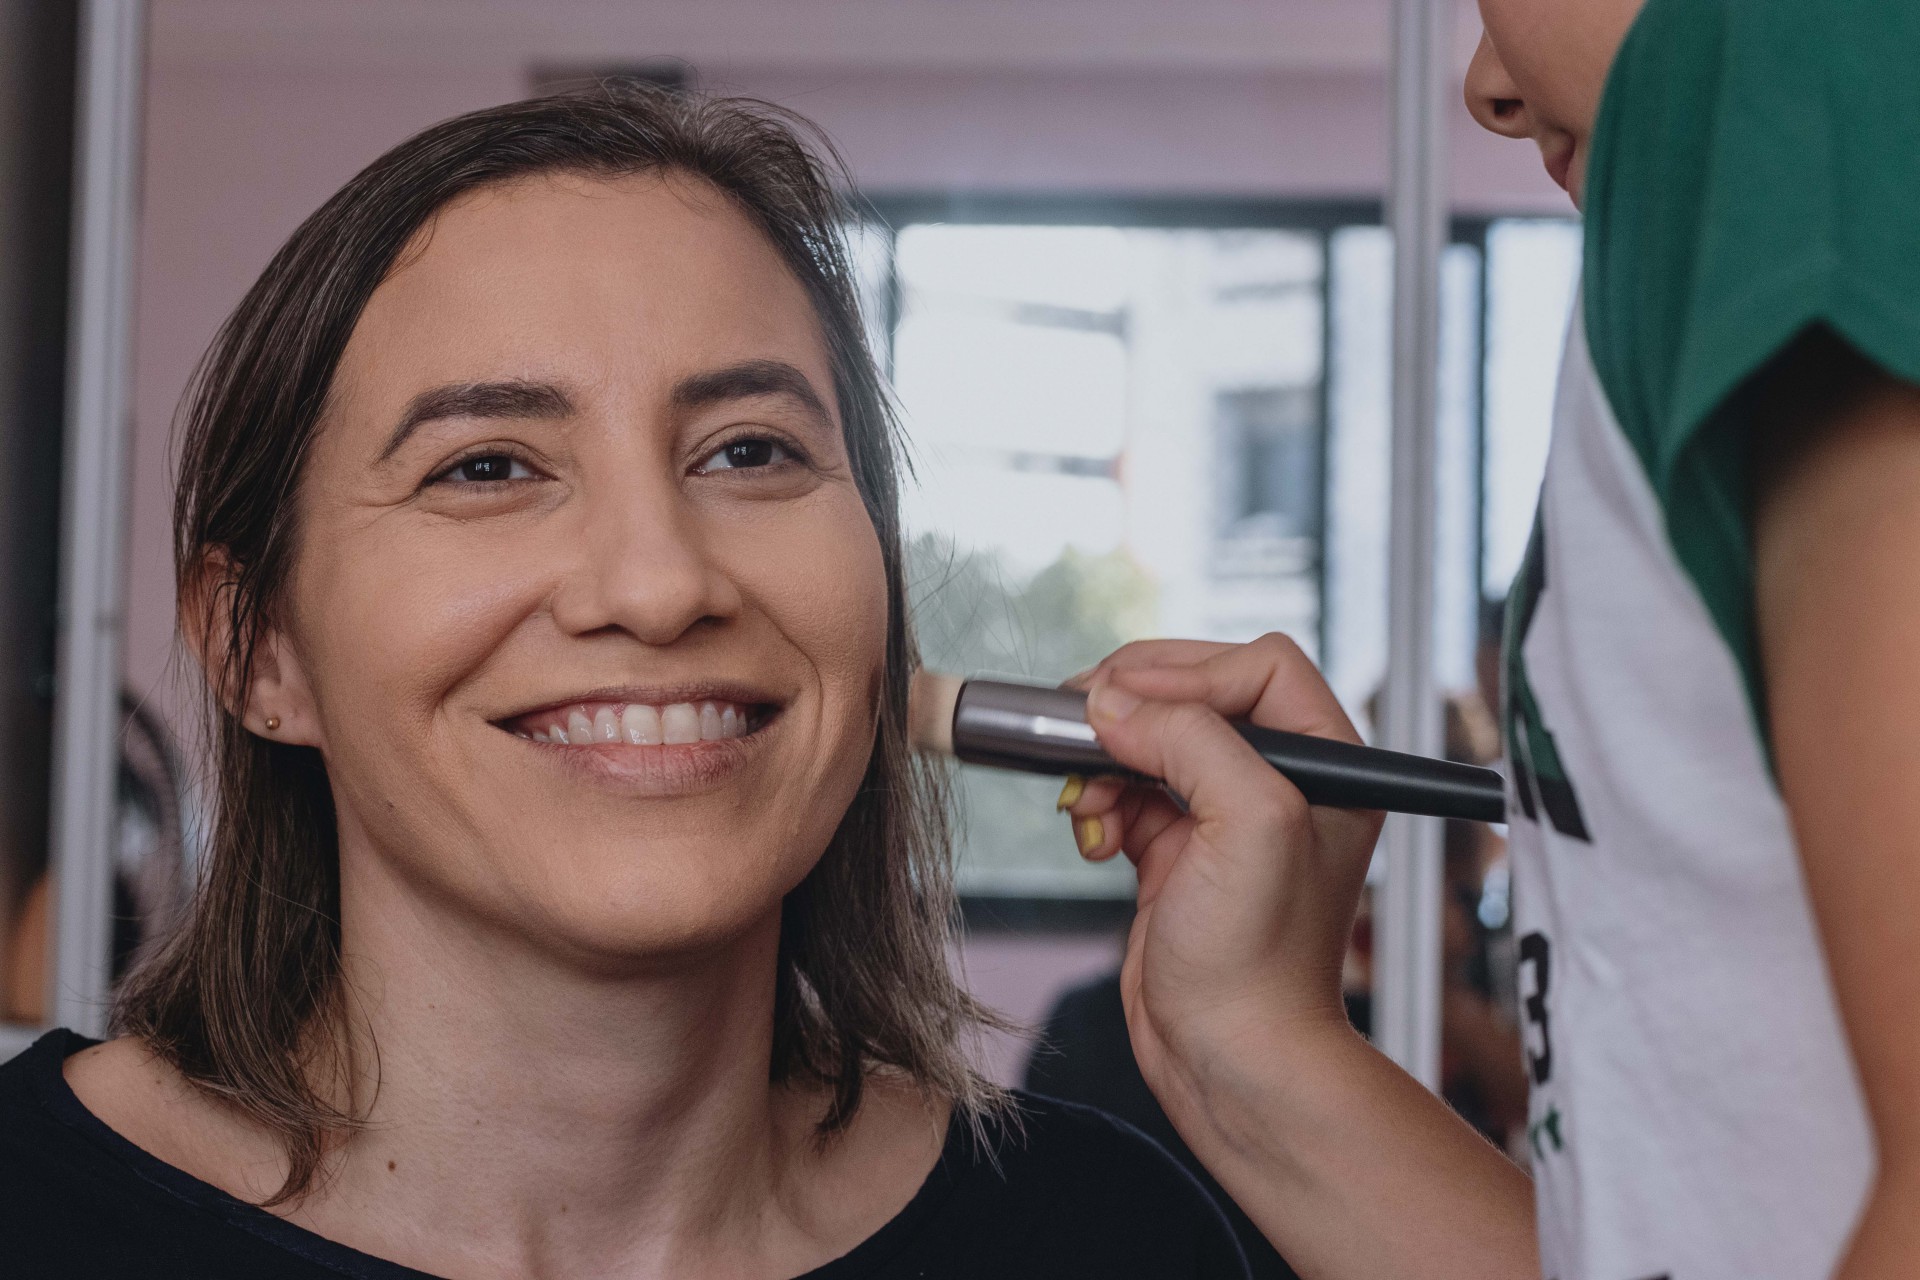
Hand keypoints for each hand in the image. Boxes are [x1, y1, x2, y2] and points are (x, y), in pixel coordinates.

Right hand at [1058, 635, 1382, 1123]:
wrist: (1229, 1059)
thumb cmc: (1261, 964)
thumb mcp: (1249, 823)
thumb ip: (1190, 740)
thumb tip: (1114, 702)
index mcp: (1328, 763)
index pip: (1258, 666)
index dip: (1189, 672)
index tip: (1131, 700)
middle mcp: (1283, 783)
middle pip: (1195, 695)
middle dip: (1134, 710)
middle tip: (1082, 724)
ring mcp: (1226, 818)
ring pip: (1151, 742)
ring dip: (1105, 760)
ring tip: (1086, 801)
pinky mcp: (1178, 852)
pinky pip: (1126, 791)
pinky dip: (1099, 802)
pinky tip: (1094, 838)